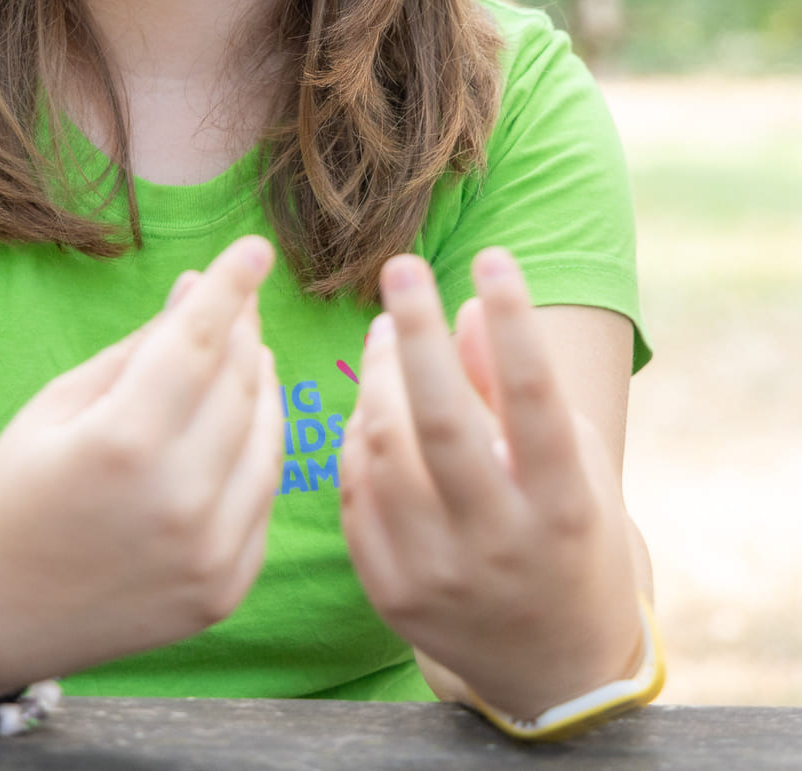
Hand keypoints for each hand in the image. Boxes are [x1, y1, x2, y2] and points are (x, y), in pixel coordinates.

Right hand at [0, 235, 282, 696]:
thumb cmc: (11, 490)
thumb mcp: (59, 402)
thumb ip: (140, 347)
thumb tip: (200, 289)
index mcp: (123, 443)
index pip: (199, 340)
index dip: (232, 287)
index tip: (255, 247)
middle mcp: (178, 501)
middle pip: (240, 385)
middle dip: (244, 330)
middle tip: (240, 297)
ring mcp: (209, 555)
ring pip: (267, 440)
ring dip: (261, 386)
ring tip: (244, 351)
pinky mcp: (226, 592)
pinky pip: (261, 498)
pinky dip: (257, 451)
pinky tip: (239, 423)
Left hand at [340, 247, 642, 720]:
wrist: (551, 669)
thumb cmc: (569, 534)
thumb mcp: (572, 464)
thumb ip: (514, 389)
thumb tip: (471, 306)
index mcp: (562, 508)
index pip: (531, 402)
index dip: (512, 325)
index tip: (493, 256)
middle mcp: (498, 544)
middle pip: (439, 422)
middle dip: (415, 333)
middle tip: (400, 264)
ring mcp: (437, 574)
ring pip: (381, 447)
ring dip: (378, 373)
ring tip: (386, 329)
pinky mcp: (389, 591)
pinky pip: (354, 487)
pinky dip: (359, 433)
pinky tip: (374, 402)